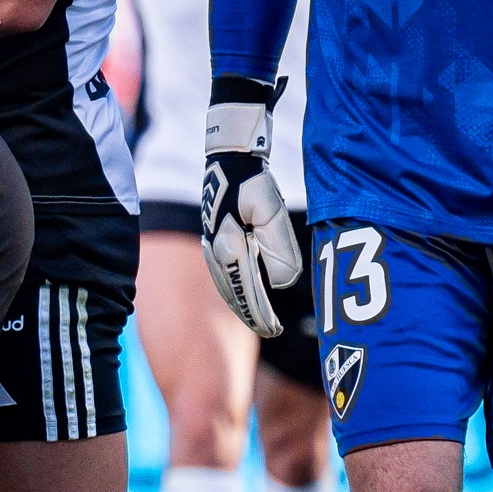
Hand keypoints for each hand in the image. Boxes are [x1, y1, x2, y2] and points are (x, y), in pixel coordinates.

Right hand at [198, 76, 302, 338]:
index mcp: (229, 248)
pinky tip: (244, 293)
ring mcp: (212, 247)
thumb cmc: (253, 184)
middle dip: (251, 314)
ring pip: (227, 285)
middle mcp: (216, 252)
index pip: (248, 291)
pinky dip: (235, 289)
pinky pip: (224, 274)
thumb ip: (278, 249)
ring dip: (242, 304)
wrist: (228, 161)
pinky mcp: (214, 240)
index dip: (261, 314)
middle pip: (234, 293)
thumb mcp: (272, 213)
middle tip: (270, 331)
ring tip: (259, 318)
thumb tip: (280, 283)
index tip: (274, 330)